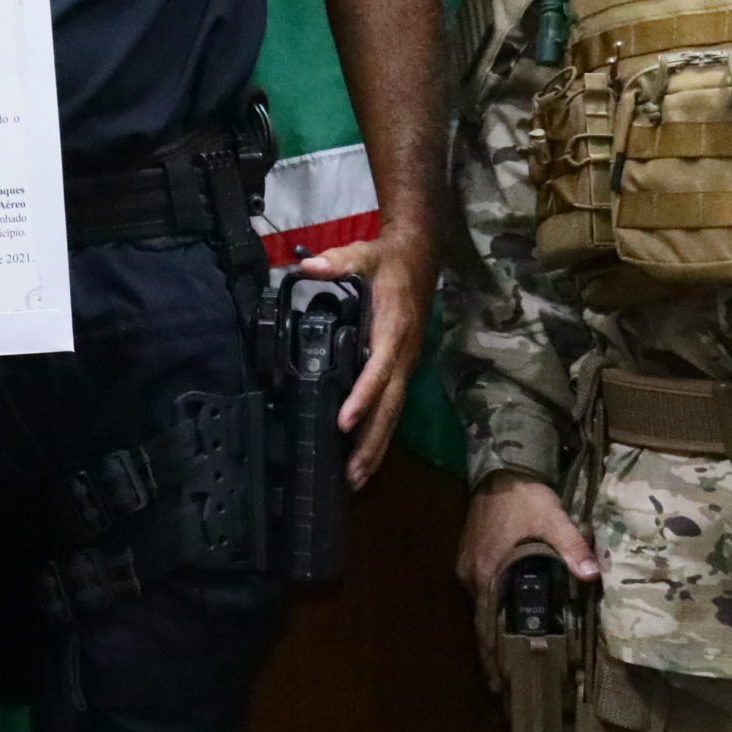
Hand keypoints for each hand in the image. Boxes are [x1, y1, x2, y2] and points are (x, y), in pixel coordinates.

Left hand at [295, 224, 434, 486]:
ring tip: (357, 477)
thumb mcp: (365, 253)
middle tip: (353, 473)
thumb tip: (310, 266)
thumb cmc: (390, 261)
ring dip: (376, 446)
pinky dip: (380, 432)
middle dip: (371, 440)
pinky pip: (392, 406)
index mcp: (393, 330)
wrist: (422, 258)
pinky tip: (364, 454)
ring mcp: (406, 365)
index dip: (363, 396)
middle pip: (389, 405)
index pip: (378, 370)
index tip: (344, 422)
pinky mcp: (403, 370)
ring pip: (393, 413)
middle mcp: (404, 355)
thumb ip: (337, 261)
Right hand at [455, 474, 601, 691]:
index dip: (491, 659)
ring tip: (512, 652)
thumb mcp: (553, 520)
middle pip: (481, 622)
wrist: (500, 467)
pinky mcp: (471, 554)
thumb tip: (592, 576)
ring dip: (494, 627)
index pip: (485, 628)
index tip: (498, 686)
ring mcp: (468, 564)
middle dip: (493, 652)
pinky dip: (492, 606)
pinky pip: (481, 589)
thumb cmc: (524, 498)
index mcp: (488, 574)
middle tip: (508, 681)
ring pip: (481, 606)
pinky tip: (508, 612)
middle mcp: (472, 575)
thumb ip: (572, 548)